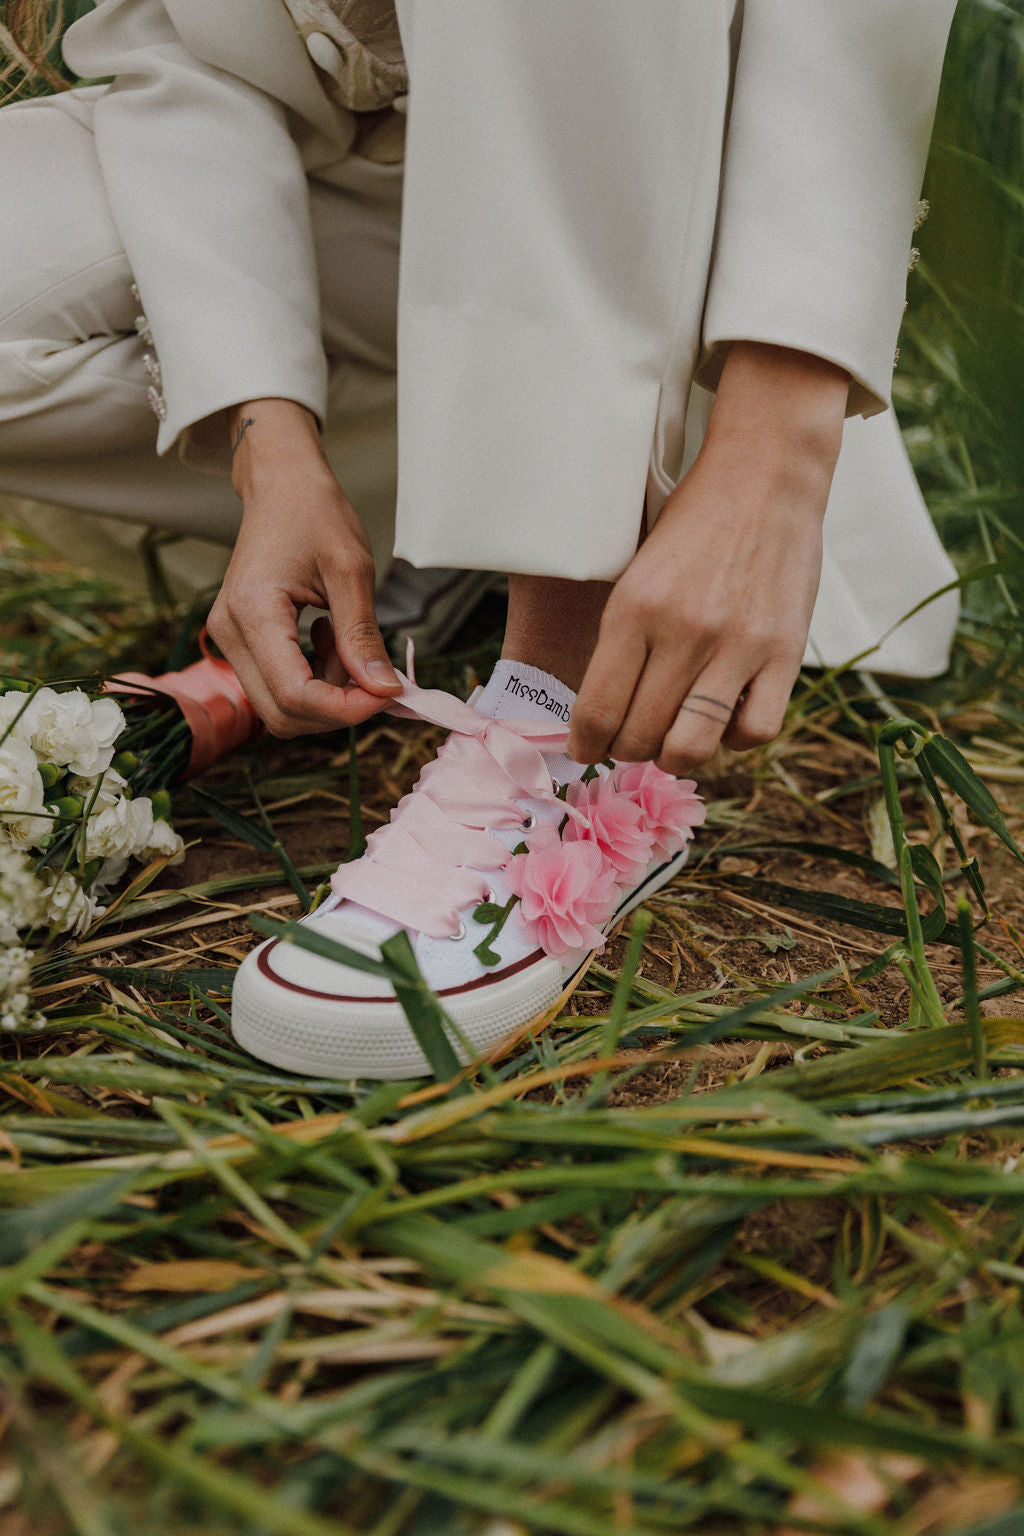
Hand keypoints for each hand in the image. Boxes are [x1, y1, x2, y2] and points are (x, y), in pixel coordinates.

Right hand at [207, 400, 401, 736]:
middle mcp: (228, 632)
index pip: (296, 695)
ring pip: (280, 707)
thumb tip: (384, 691)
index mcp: (253, 612)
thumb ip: (362, 635)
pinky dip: (313, 679)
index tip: (388, 694)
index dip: (346, 709)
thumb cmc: (315, 513)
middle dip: (337, 709)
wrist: (281, 484)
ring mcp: (228, 639)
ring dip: (326, 695)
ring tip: (346, 642)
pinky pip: (277, 686)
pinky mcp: (239, 640)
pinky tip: (327, 637)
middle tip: (375, 677)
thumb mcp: (352, 570)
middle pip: (283, 714)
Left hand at [568, 344, 848, 772]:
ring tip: (674, 742)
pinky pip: (755, 732)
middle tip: (632, 738)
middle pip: (640, 737)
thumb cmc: (691, 522)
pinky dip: (735, 738)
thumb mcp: (635, 572)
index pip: (597, 711)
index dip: (586, 744)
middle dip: (629, 749)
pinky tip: (726, 717)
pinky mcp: (785, 652)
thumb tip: (604, 711)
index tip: (587, 749)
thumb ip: (622, 637)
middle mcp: (682, 632)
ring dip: (676, 756)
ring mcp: (737, 646)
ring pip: (692, 747)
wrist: (766, 475)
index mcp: (633, 609)